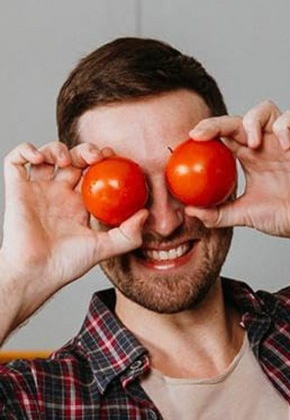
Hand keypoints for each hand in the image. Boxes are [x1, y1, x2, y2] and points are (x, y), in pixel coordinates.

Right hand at [0, 140, 146, 317]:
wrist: (39, 271)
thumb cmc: (67, 263)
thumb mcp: (105, 248)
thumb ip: (128, 234)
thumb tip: (145, 214)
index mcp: (79, 204)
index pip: (92, 174)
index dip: (102, 162)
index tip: (114, 158)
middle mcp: (58, 193)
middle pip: (73, 159)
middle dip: (85, 151)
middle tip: (96, 157)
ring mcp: (37, 189)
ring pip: (46, 154)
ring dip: (57, 148)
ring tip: (67, 161)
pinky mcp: (17, 188)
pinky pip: (15, 159)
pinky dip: (26, 149)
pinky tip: (39, 158)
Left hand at [183, 103, 289, 239]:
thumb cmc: (282, 217)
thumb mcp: (242, 215)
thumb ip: (217, 214)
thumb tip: (190, 212)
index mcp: (248, 156)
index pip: (224, 133)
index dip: (208, 129)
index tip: (192, 137)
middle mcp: (264, 143)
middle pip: (238, 118)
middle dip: (219, 123)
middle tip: (205, 135)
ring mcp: (283, 140)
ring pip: (265, 109)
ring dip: (254, 120)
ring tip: (253, 143)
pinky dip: (285, 127)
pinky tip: (284, 147)